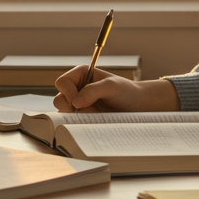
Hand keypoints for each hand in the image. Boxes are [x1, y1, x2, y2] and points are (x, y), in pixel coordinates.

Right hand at [54, 68, 180, 113]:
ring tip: (95, 115)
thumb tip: (75, 103)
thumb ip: (93, 91)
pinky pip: (72, 122)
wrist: (138, 106)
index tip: (81, 103)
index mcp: (81, 74)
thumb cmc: (127, 92)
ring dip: (76, 117)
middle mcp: (77, 88)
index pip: (62, 82)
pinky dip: (80, 124)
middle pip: (59, 99)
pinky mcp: (83, 116)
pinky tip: (94, 121)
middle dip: (71, 108)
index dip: (69, 94)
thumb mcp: (112, 87)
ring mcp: (79, 103)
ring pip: (63, 112)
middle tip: (89, 111)